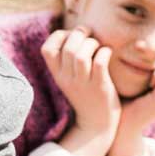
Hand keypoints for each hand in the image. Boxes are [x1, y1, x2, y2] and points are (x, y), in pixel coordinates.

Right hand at [41, 27, 120, 155]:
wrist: (96, 124)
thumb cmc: (86, 94)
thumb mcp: (69, 78)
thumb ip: (67, 58)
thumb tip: (77, 31)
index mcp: (57, 74)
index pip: (46, 49)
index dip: (59, 35)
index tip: (71, 36)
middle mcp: (67, 78)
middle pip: (68, 48)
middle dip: (80, 34)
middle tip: (89, 35)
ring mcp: (83, 84)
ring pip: (81, 55)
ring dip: (92, 43)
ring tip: (98, 45)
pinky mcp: (100, 87)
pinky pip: (100, 64)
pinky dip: (105, 52)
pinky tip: (107, 53)